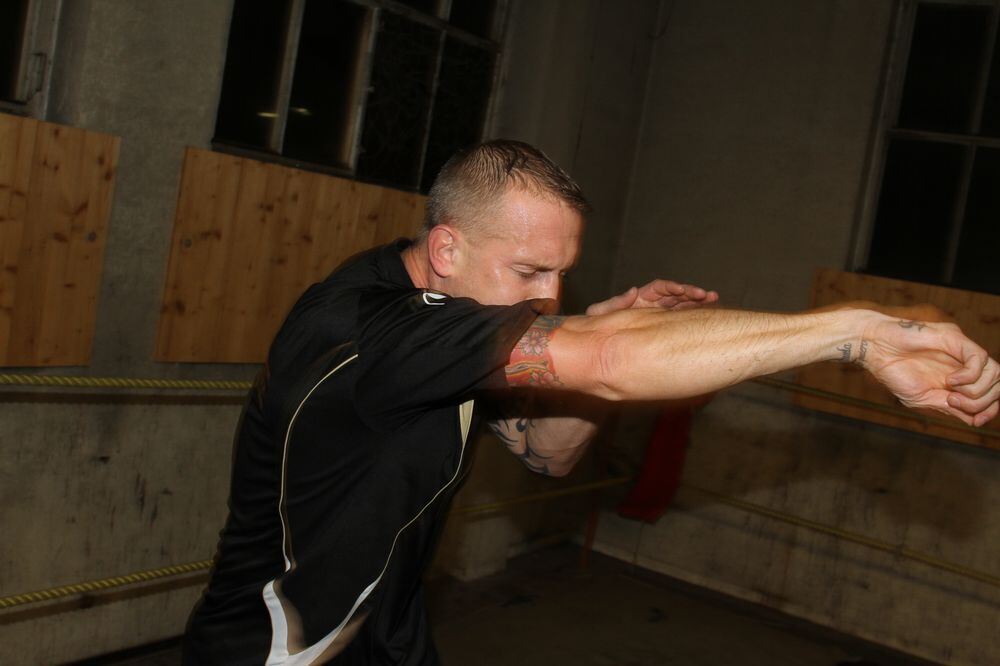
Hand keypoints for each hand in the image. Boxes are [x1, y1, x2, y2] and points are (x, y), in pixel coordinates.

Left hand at [586, 279, 718, 315]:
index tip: (682, 290)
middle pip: (676, 294)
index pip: (660, 288)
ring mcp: (663, 314)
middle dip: (691, 292)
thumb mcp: (601, 313)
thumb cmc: (601, 326)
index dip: (672, 288)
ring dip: (698, 301)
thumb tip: (633, 291)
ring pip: (684, 304)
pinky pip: (684, 318)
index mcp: (642, 298)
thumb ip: (614, 304)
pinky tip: (710, 313)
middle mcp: (654, 304)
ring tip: (713, 298)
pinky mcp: (668, 326)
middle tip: (705, 294)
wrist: (603, 344)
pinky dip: (696, 314)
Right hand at [860, 316, 999, 426]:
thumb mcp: (923, 399)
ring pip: (995, 373)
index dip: (990, 409)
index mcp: (960, 378)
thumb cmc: (894, 372)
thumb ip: (950, 408)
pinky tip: (951, 380)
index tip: (977, 420)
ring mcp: (961, 350)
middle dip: (982, 402)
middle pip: (998, 385)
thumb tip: (976, 420)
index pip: (992, 393)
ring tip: (950, 393)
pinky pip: (980, 358)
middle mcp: (965, 363)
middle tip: (953, 403)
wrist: (875, 350)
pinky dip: (970, 375)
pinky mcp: (955, 338)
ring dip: (976, 391)